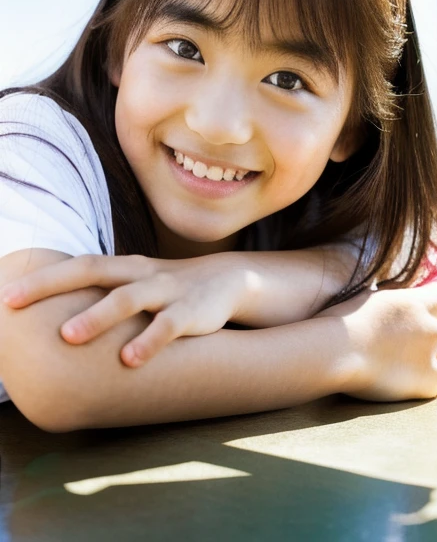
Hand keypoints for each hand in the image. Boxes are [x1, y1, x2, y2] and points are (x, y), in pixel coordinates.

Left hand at [1, 254, 244, 366]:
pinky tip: (130, 360)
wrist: (225, 282)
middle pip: (93, 272)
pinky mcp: (190, 312)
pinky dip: (149, 341)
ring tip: (68, 336)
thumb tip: (56, 322)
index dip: (42, 279)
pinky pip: (168, 326)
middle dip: (52, 286)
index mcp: (124, 267)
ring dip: (98, 316)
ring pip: (129, 299)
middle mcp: (140, 274)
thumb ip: (103, 296)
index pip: (78, 265)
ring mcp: (166, 292)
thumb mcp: (135, 286)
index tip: (7, 297)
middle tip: (15, 304)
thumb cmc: (167, 291)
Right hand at [317, 281, 436, 400]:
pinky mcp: (429, 381)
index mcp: (411, 302)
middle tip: (428, 351)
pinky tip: (405, 384)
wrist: (335, 352)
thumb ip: (388, 303)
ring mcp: (431, 353)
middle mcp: (428, 326)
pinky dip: (425, 384)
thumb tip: (391, 302)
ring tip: (415, 368)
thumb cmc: (339, 325)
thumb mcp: (365, 300)